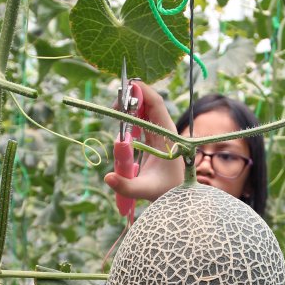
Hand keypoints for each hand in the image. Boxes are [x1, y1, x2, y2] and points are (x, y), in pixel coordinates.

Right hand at [103, 81, 184, 201]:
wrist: (177, 196)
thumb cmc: (166, 191)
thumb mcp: (145, 190)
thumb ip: (126, 185)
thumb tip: (107, 177)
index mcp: (167, 133)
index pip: (156, 103)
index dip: (141, 92)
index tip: (124, 88)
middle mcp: (164, 129)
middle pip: (149, 103)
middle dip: (131, 98)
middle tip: (113, 104)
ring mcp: (159, 133)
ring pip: (144, 111)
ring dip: (129, 107)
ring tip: (114, 110)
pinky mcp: (153, 139)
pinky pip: (141, 121)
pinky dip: (130, 118)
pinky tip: (121, 121)